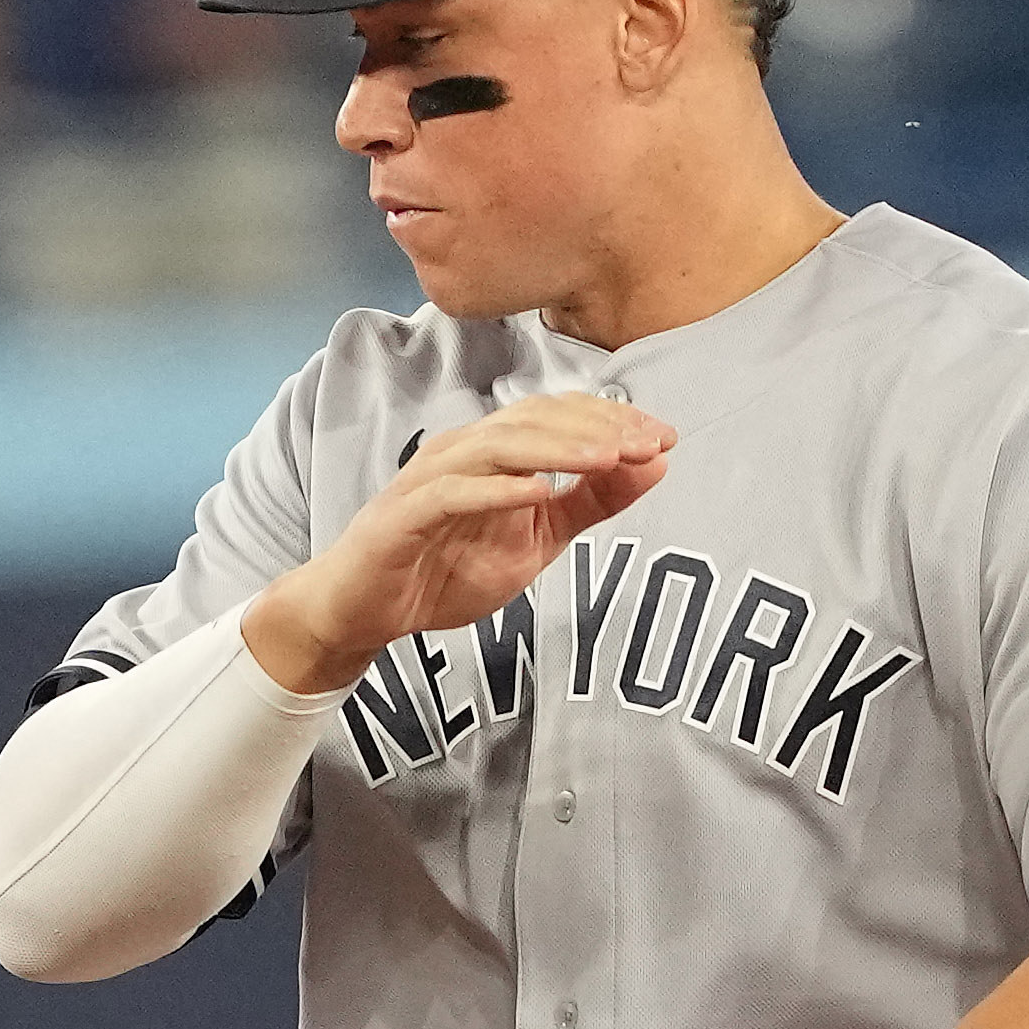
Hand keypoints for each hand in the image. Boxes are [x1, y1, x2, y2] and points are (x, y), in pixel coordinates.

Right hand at [244, 394, 671, 700]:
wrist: (364, 612)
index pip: (560, 416)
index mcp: (495, 449)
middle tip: (647, 442)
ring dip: (556, 449)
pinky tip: (537, 493)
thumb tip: (653, 464)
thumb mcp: (534, 542)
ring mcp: (430, 479)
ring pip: (499, 446)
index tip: (664, 438)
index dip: (613, 420)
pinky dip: (496, 490)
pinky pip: (453, 492)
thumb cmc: (442, 570)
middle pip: (535, 420)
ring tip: (606, 456)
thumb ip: (588, 504)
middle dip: (595, 428)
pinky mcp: (403, 515)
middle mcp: (463, 450)